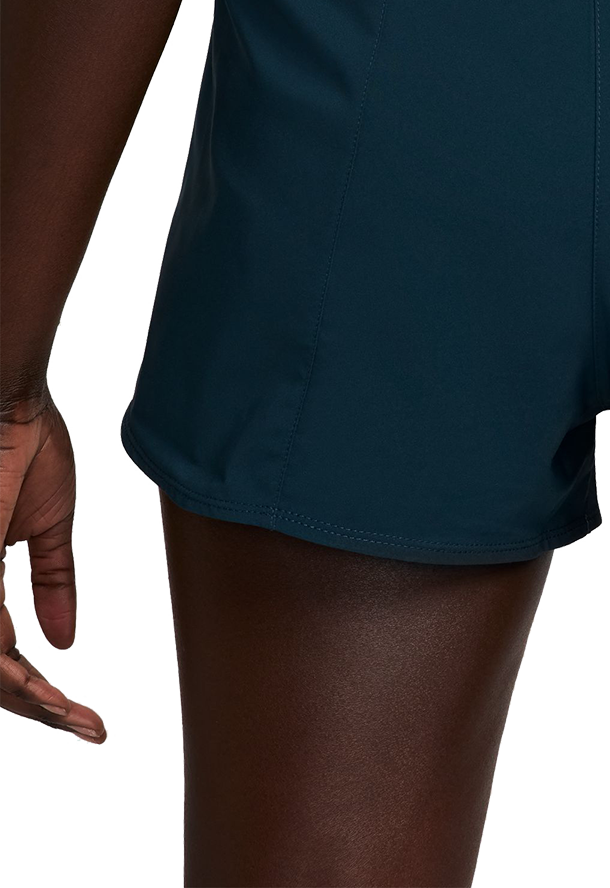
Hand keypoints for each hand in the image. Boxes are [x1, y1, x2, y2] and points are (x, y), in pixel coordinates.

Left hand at [0, 388, 105, 741]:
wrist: (7, 404)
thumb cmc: (22, 446)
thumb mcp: (44, 525)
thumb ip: (54, 582)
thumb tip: (64, 634)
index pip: (0, 652)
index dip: (36, 686)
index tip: (78, 710)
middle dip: (36, 705)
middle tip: (83, 724)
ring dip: (31, 699)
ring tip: (74, 717)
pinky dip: (13, 671)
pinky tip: (44, 688)